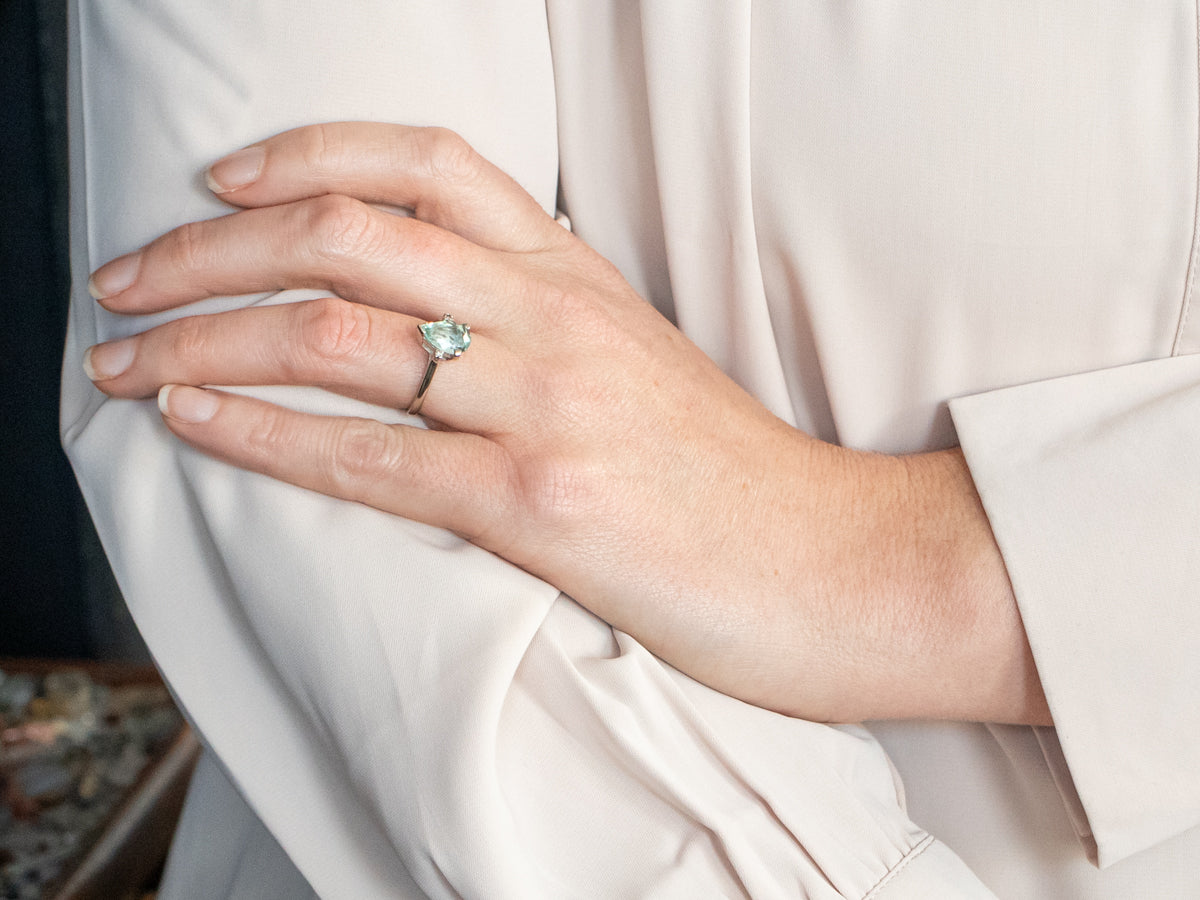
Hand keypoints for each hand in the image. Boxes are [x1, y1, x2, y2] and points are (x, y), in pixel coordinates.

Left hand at [84, 122, 1048, 724]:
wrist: (834, 562)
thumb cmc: (732, 476)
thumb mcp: (642, 362)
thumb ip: (547, 322)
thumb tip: (436, 321)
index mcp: (580, 276)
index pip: (431, 161)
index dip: (310, 151)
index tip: (227, 178)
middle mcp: (555, 318)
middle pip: (350, 232)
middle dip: (210, 246)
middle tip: (128, 278)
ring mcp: (547, 404)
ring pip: (338, 334)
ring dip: (203, 335)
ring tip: (121, 358)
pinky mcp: (540, 502)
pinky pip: (367, 456)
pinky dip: (260, 433)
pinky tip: (194, 421)